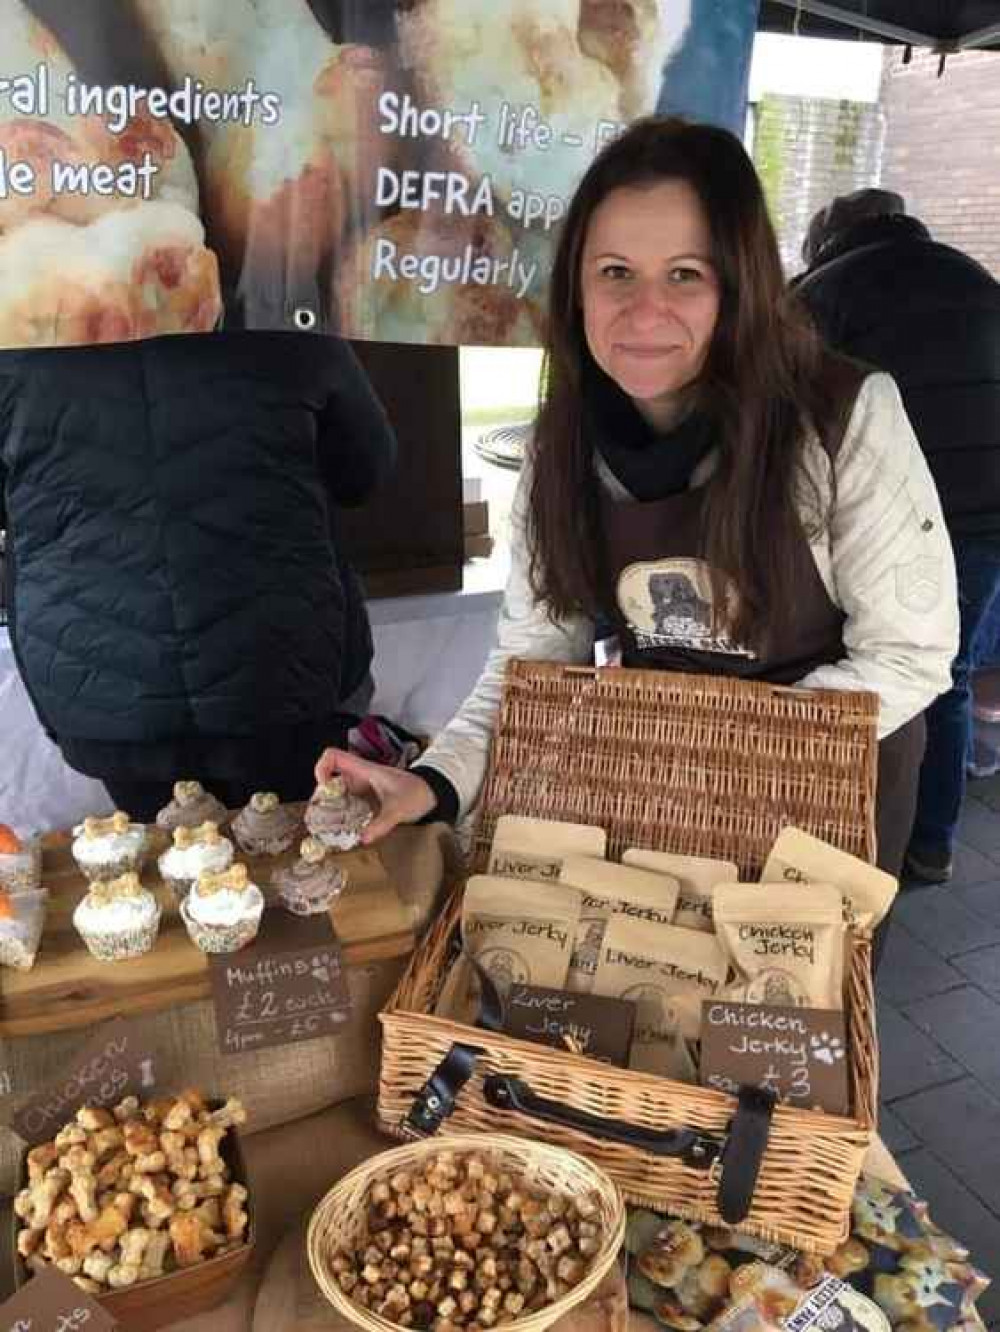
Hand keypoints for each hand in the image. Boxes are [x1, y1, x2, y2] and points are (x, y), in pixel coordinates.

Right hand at [313, 747, 435, 844]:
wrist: (432, 795)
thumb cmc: (417, 793)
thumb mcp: (399, 809)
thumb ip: (382, 823)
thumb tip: (363, 838)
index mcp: (364, 769)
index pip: (333, 755)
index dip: (321, 767)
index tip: (324, 788)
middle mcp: (359, 776)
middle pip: (328, 778)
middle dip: (321, 796)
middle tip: (320, 817)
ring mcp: (361, 787)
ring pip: (335, 792)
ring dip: (329, 807)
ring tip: (327, 827)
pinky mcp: (365, 799)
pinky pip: (345, 804)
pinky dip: (340, 815)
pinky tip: (343, 830)